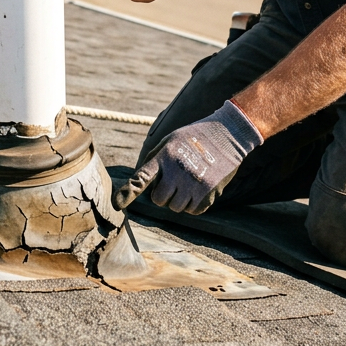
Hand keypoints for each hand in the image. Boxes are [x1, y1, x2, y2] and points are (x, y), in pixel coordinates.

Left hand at [113, 100, 263, 213]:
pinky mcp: (209, 193)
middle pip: (159, 200)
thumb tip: (139, 180)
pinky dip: (194, 204)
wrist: (227, 134)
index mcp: (165, 156)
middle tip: (173, 181)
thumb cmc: (194, 136)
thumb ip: (154, 159)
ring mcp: (194, 183)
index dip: (129, 191)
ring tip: (188, 181)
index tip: (117, 203)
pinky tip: (199, 187)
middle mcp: (177, 171)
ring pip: (176, 208)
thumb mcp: (171, 140)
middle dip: (163, 194)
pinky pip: (193, 211)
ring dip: (179, 200)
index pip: (143, 177)